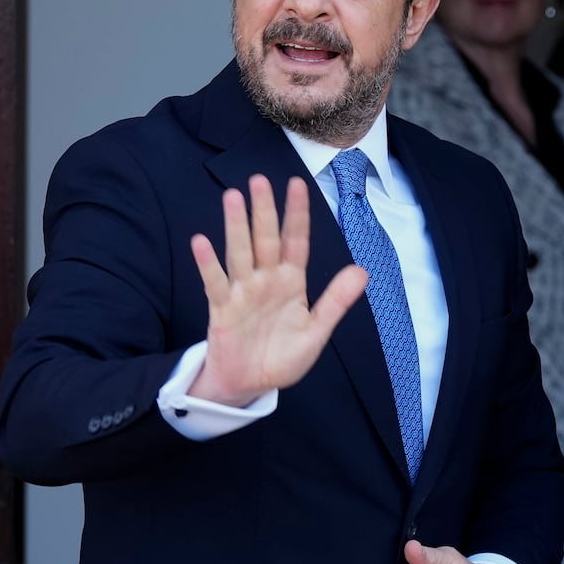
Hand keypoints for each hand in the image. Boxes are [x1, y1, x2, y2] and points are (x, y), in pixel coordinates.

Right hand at [188, 174, 366, 405]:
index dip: (297, 215)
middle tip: (260, 179)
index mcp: (291, 282)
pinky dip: (208, 264)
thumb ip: (336, 301)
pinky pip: (215, 283)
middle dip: (264, 211)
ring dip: (236, 226)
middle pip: (266, 239)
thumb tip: (362, 271)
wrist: (250, 385)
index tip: (297, 184)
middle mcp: (266, 280)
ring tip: (233, 198)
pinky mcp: (222, 309)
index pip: (296, 242)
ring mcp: (242, 292)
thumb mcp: (316, 331)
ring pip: (240, 253)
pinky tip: (201, 242)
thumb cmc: (281, 357)